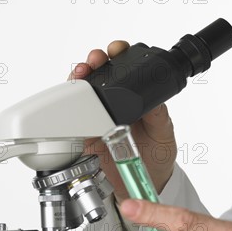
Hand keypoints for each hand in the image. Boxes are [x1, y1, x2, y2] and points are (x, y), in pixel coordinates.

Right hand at [68, 41, 177, 201]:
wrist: (144, 180)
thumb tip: (155, 101)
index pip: (126, 66)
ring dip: (79, 77)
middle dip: (95, 60)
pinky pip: (73, 115)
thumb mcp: (163, 132)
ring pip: (83, 89)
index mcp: (136, 94)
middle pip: (100, 72)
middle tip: (95, 60)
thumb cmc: (157, 153)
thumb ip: (159, 116)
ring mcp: (98, 114)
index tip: (118, 50)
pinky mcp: (86, 131)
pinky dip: (68, 104)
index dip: (120, 53)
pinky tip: (70, 99)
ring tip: (81, 74)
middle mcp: (115, 100)